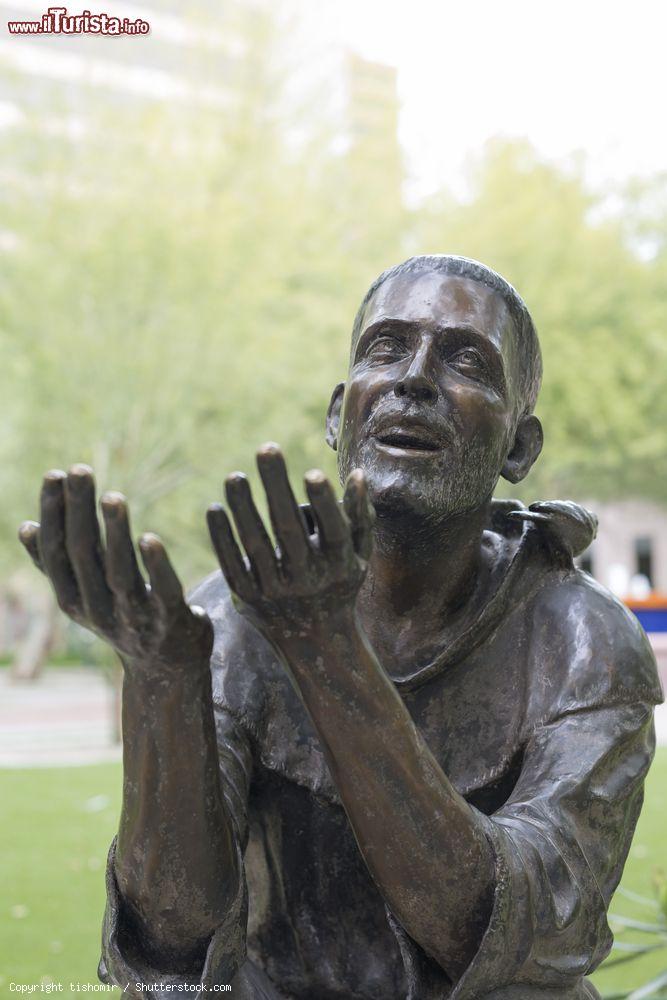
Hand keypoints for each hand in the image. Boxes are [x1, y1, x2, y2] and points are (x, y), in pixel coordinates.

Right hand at [18, 465, 211, 669]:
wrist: (166, 668)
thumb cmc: (123, 618)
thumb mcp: (85, 595)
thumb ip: (57, 565)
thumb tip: (25, 526)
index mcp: (73, 599)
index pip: (56, 552)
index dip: (54, 513)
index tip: (55, 474)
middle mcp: (98, 609)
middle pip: (83, 556)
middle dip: (79, 510)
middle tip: (79, 470)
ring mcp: (134, 616)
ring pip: (119, 572)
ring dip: (115, 533)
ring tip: (113, 496)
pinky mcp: (170, 618)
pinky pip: (162, 590)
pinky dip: (155, 566)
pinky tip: (149, 537)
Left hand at [206, 444, 373, 641]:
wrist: (315, 642)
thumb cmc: (341, 585)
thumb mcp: (359, 555)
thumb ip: (361, 516)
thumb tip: (358, 475)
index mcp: (339, 566)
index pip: (332, 530)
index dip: (323, 502)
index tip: (311, 472)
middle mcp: (307, 579)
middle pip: (288, 529)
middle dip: (277, 486)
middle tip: (267, 448)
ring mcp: (276, 591)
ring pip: (256, 543)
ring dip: (243, 507)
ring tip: (234, 476)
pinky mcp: (249, 598)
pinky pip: (232, 563)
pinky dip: (222, 537)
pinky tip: (216, 508)